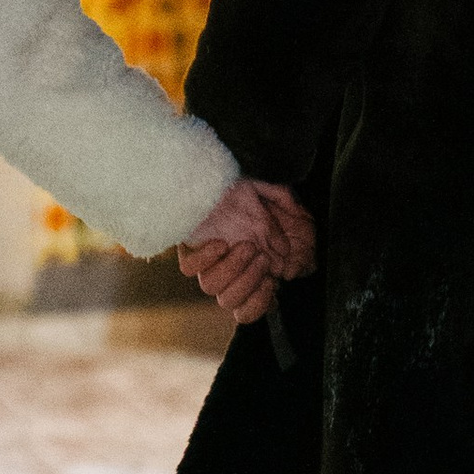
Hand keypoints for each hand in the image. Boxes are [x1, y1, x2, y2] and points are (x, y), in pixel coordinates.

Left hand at [177, 179, 316, 324]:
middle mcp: (227, 266)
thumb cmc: (238, 182)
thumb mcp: (267, 195)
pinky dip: (207, 259)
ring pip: (211, 288)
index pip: (250, 306)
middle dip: (250, 282)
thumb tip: (283, 254)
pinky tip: (220, 242)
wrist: (208, 168)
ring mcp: (208, 259)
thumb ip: (279, 223)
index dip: (260, 303)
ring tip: (246, 246)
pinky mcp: (189, 248)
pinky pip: (190, 269)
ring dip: (233, 270)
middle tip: (261, 256)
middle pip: (232, 303)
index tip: (273, 282)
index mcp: (247, 264)